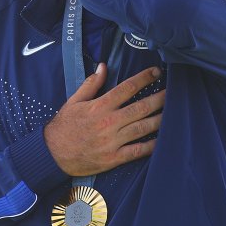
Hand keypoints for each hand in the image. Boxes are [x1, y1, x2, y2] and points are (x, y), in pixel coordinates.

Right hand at [44, 65, 165, 176]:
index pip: (127, 88)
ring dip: (160, 119)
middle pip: (141, 107)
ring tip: (174, 112)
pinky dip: (152, 146)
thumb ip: (90, 84)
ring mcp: (112, 141)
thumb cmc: (63, 127)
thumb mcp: (73, 101)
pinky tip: (163, 140)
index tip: (156, 72)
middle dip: (159, 98)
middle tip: (173, 92)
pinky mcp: (114, 158)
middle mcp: (109, 122)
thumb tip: (103, 66)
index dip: (144, 78)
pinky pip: (137, 151)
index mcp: (99, 106)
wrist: (52, 154)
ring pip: (143, 128)